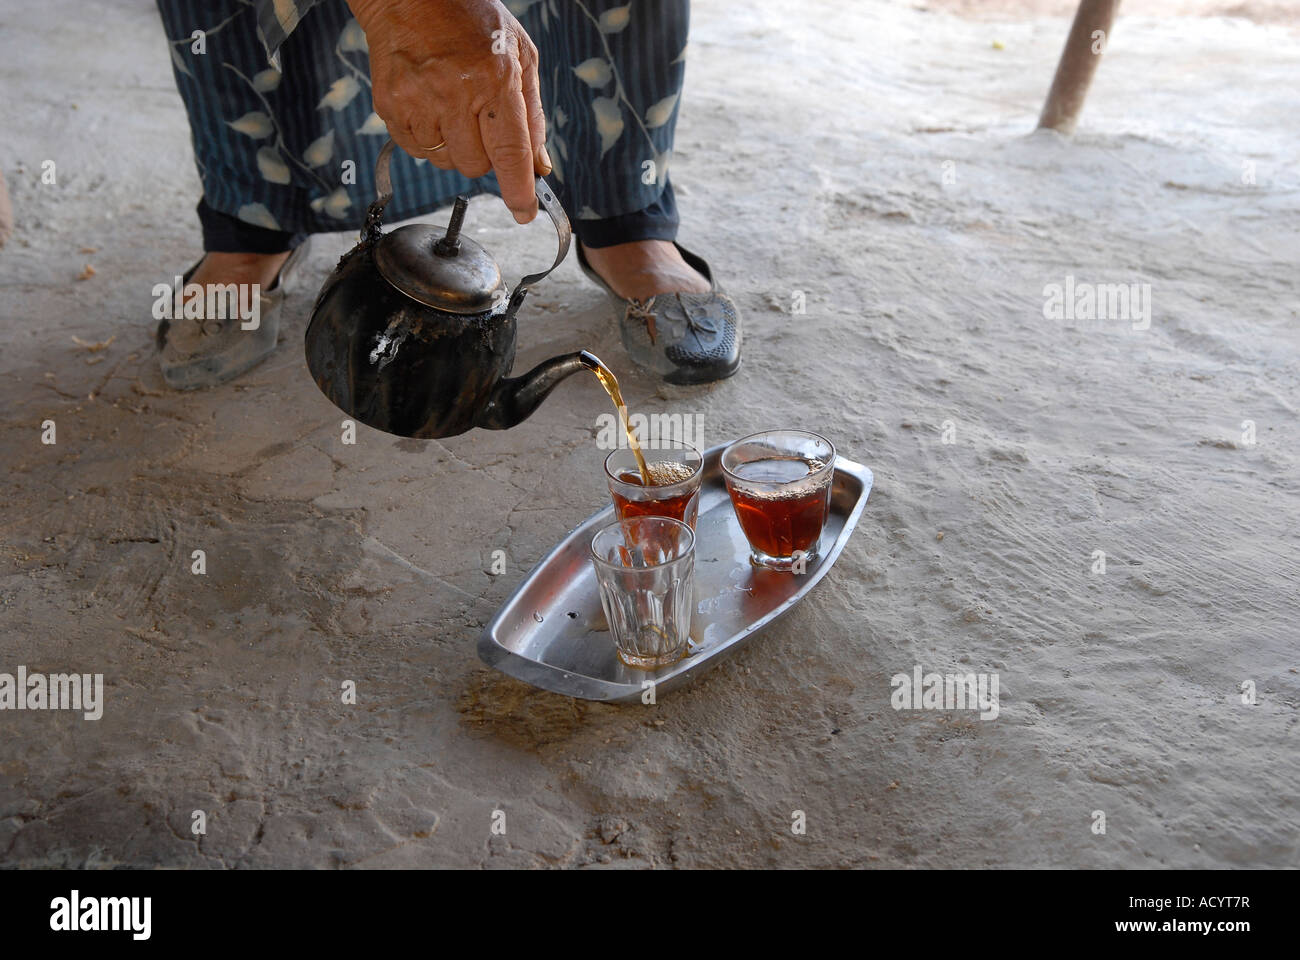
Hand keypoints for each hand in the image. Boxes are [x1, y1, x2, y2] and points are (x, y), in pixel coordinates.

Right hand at [347, 0, 550, 222]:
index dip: (518, 189)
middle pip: (475, 166)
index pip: (510, 152)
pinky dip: (428, 139)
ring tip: (451, 104)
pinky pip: (417, 151)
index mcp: (494, 78)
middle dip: (483, 153)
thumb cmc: (470, 21)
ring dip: (454, 146)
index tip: (524, 212)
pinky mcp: (391, 107)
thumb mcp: (520, 55)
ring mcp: (418, 102)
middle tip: (478, 117)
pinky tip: (429, 105)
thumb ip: (532, 116)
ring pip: (445, 163)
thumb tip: (539, 167)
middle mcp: (454, 93)